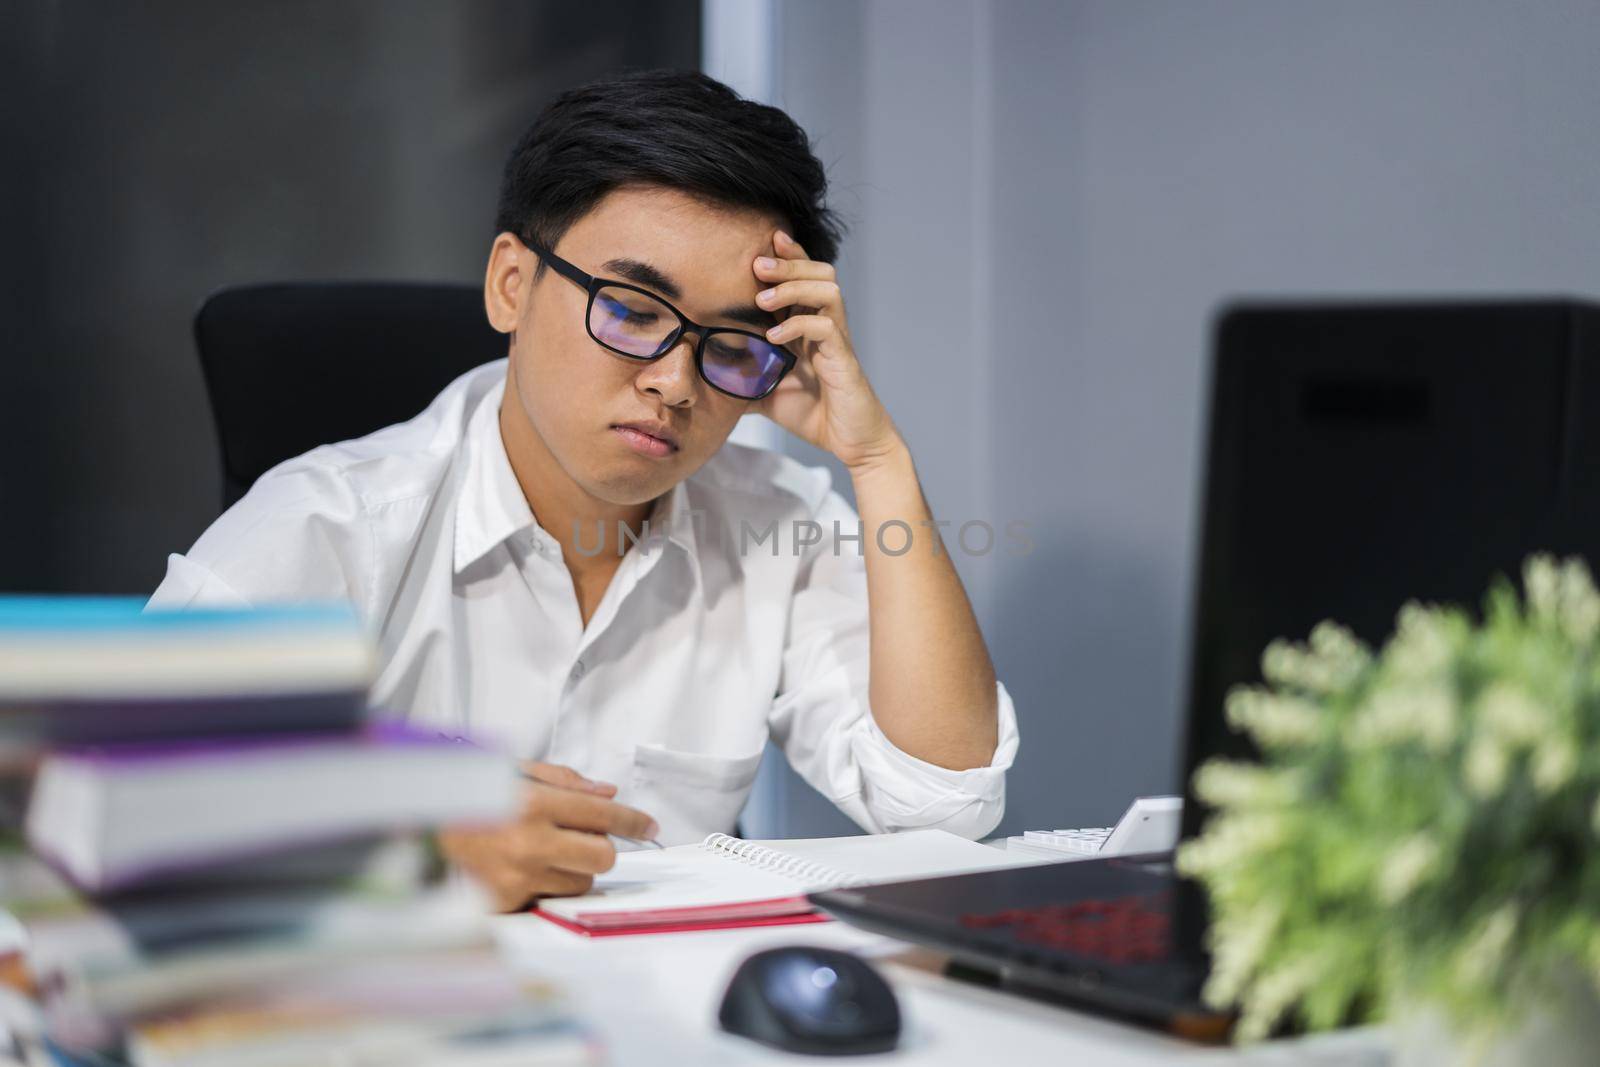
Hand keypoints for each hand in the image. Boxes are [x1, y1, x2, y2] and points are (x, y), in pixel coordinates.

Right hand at [436, 762, 658, 912]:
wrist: (419, 825)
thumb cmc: (472, 793)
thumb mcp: (518, 772)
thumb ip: (566, 782)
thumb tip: (609, 792)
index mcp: (534, 803)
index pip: (602, 814)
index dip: (632, 820)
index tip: (648, 825)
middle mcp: (529, 842)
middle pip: (602, 856)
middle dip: (600, 846)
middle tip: (581, 836)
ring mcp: (517, 877)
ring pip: (580, 882)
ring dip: (573, 868)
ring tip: (541, 850)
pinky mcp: (505, 902)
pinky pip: (548, 898)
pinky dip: (544, 885)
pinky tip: (521, 867)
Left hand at [752, 229, 903, 472]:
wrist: (849, 441)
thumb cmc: (812, 413)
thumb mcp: (765, 392)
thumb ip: (740, 379)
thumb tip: (703, 378)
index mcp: (810, 326)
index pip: (805, 278)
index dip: (789, 256)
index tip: (763, 243)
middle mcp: (827, 326)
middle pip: (819, 273)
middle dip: (788, 263)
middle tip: (757, 264)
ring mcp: (838, 341)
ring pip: (829, 291)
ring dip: (794, 288)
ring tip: (763, 300)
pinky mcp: (844, 360)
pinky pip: (828, 329)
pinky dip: (799, 325)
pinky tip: (775, 337)